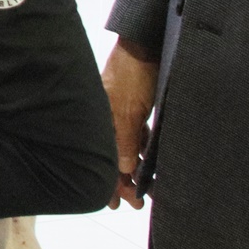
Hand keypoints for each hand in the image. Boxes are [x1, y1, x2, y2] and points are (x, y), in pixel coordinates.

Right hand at [102, 36, 159, 208]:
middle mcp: (106, 118)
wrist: (147, 44)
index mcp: (100, 120)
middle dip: (123, 181)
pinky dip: (141, 150)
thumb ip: (126, 141)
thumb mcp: (130, 111)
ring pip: (125, 148)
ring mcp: (119, 112)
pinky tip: (148, 160)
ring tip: (146, 187)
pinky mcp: (133, 106)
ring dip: (135, 168)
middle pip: (112, 156)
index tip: (120, 204)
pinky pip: (135, 135)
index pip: (101, 159)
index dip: (111, 183)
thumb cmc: (135, 75)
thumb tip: (122, 168)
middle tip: (137, 203)